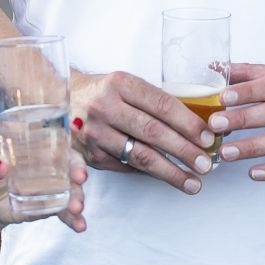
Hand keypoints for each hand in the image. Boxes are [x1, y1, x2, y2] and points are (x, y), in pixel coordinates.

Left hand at [0, 146, 86, 232]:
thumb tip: (0, 164)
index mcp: (38, 148)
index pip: (61, 145)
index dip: (71, 153)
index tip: (75, 165)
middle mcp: (51, 165)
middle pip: (71, 166)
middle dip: (78, 174)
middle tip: (79, 183)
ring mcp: (52, 187)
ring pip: (71, 190)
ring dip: (77, 199)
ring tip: (76, 210)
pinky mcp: (50, 205)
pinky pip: (65, 210)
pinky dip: (73, 218)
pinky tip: (80, 226)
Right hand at [69, 70, 216, 193]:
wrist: (57, 100)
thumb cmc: (102, 91)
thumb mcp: (125, 84)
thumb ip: (154, 100)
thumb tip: (196, 123)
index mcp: (119, 83)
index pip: (162, 105)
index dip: (188, 123)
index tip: (208, 137)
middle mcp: (104, 107)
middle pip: (153, 132)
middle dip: (185, 151)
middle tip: (206, 164)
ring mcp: (94, 133)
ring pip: (140, 156)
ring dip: (170, 171)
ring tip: (193, 181)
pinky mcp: (89, 155)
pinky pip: (125, 168)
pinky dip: (149, 175)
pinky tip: (167, 178)